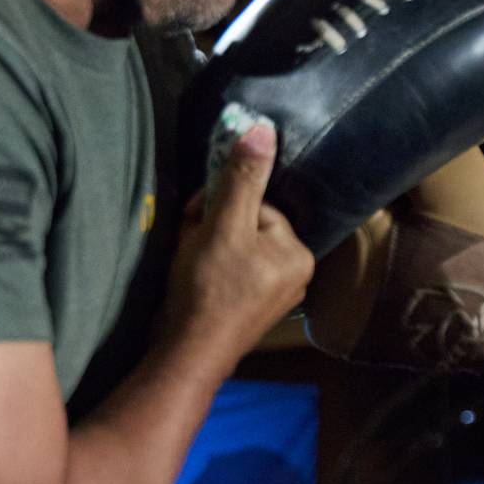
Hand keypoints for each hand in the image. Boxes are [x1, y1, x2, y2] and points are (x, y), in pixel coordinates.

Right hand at [167, 121, 314, 355]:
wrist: (186, 355)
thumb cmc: (209, 289)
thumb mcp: (224, 225)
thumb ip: (241, 179)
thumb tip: (262, 129)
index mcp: (298, 254)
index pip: (258, 207)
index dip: (223, 206)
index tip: (198, 217)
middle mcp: (293, 275)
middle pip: (247, 226)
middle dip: (214, 225)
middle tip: (191, 239)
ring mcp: (272, 296)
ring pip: (234, 247)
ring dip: (206, 243)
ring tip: (188, 260)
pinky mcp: (247, 310)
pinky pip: (230, 271)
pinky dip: (207, 267)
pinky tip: (191, 278)